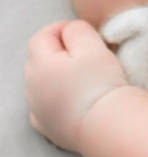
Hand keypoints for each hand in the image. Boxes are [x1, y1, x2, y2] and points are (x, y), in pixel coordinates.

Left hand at [24, 20, 128, 152]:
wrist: (105, 126)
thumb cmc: (99, 83)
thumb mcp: (92, 46)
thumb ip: (77, 30)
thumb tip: (70, 30)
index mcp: (41, 64)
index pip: (42, 36)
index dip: (61, 28)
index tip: (81, 31)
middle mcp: (32, 87)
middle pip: (37, 59)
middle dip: (56, 50)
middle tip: (83, 52)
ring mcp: (37, 110)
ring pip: (40, 83)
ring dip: (55, 75)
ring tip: (80, 76)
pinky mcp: (46, 127)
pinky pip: (44, 106)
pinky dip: (54, 99)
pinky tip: (70, 99)